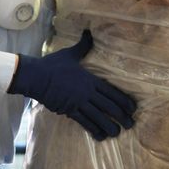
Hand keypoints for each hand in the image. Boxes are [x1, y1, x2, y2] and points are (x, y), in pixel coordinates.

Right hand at [8, 29, 136, 140]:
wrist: (36, 76)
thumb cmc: (53, 65)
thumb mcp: (70, 54)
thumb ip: (83, 45)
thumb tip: (89, 31)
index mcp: (90, 79)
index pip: (112, 91)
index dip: (124, 101)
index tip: (133, 109)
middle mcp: (87, 92)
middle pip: (109, 106)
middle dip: (121, 116)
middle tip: (130, 124)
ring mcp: (78, 102)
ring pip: (98, 117)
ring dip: (109, 126)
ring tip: (117, 133)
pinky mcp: (69, 111)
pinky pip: (84, 122)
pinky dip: (93, 130)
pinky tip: (100, 137)